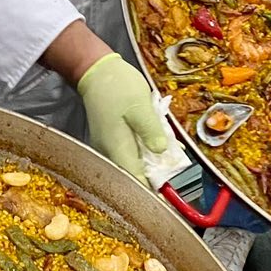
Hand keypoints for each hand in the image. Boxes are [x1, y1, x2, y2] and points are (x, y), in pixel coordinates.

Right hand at [77, 52, 168, 184]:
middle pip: (134, 174)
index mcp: (117, 148)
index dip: (151, 192)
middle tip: (174, 173)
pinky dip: (146, 150)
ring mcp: (109, 146)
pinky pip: (131, 151)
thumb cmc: (117, 86)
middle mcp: (110, 152)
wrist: (96, 71)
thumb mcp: (140, 107)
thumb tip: (161, 152)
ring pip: (133, 163)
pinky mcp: (112, 138)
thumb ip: (151, 131)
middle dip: (155, 176)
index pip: (134, 181)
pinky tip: (160, 143)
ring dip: (152, 162)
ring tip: (171, 156)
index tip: (166, 200)